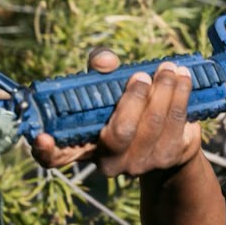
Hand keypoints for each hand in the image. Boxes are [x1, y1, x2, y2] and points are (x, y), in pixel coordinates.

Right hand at [30, 49, 203, 177]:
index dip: (46, 151)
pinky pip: (177, 124)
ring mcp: (140, 164)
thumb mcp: (106, 87)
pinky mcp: (170, 158)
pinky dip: (181, 96)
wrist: (168, 137)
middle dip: (134, 99)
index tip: (42, 137)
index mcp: (84, 145)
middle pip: (120, 133)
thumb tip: (106, 60)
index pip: (56, 157)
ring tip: (170, 68)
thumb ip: (101, 70)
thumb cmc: (126, 106)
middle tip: (142, 75)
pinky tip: (183, 79)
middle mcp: (109, 161)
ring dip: (165, 91)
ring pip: (154, 125)